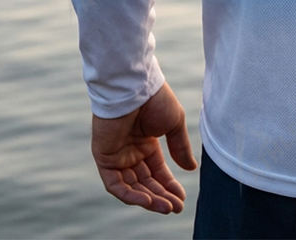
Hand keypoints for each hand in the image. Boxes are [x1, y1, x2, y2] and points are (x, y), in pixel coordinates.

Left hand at [90, 82, 196, 214]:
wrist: (135, 87)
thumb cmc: (155, 99)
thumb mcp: (174, 124)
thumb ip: (180, 148)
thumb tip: (191, 169)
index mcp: (147, 143)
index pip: (157, 172)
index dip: (169, 186)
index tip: (182, 199)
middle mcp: (131, 152)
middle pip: (145, 182)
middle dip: (161, 196)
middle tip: (176, 208)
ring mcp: (117, 156)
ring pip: (131, 187)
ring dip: (148, 199)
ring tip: (166, 207)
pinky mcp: (104, 158)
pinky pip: (115, 184)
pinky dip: (130, 195)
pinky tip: (148, 201)